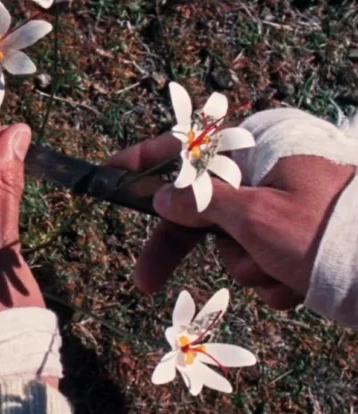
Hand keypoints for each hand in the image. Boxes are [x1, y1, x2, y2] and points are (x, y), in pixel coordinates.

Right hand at [107, 134, 354, 309]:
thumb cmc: (324, 232)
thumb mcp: (252, 217)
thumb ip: (199, 205)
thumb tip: (162, 196)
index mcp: (255, 155)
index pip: (185, 151)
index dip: (142, 162)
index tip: (108, 171)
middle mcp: (263, 180)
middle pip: (200, 212)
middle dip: (190, 250)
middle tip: (146, 282)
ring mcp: (279, 211)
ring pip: (230, 247)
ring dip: (250, 269)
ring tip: (284, 271)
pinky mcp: (293, 241)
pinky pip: (260, 265)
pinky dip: (274, 280)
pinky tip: (297, 281)